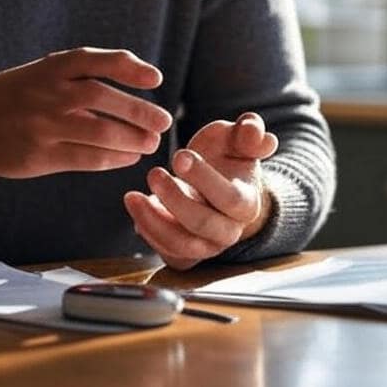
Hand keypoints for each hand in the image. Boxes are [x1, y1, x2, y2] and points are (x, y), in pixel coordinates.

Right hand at [0, 47, 172, 196]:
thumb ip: (80, 75)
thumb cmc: (16, 95)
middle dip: (139, 110)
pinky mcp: (39, 156)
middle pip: (103, 97)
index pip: (97, 60)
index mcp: (51, 67)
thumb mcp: (43, 73)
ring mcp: (43, 125)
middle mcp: (48, 92)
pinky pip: (86, 158)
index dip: (130, 68)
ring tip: (149, 143)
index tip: (155, 79)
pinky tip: (126, 158)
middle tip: (162, 120)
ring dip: (131, 139)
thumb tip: (137, 85)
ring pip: (99, 131)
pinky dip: (112, 159)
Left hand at [124, 111, 277, 269]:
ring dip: (153, 221)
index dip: (203, 178)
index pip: (229, 198)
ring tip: (132, 197)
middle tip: (153, 173)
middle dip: (174, 199)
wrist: (216, 186)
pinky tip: (137, 208)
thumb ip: (249, 131)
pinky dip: (148, 232)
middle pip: (203, 223)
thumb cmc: (225, 158)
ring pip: (181, 244)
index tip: (179, 155)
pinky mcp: (186, 255)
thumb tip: (254, 131)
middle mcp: (229, 230)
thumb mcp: (236, 139)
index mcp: (247, 202)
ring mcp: (207, 246)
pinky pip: (167, 253)